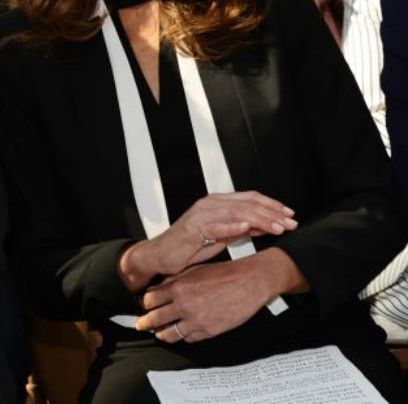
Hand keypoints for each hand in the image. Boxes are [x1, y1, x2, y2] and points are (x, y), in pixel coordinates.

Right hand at [118, 191, 295, 290]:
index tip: (290, 214)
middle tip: (291, 222)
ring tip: (277, 227)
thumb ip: (240, 229)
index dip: (272, 204)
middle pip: (247, 203)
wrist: (161, 255)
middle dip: (272, 213)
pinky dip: (232, 226)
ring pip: (236, 212)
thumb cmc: (189, 246)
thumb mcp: (221, 236)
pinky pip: (215, 226)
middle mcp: (209, 204)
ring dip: (260, 219)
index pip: (250, 198)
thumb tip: (264, 226)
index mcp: (217, 203)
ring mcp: (200, 215)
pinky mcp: (192, 229)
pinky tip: (247, 227)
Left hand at [135, 248, 303, 343]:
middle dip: (145, 323)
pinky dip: (183, 337)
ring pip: (169, 334)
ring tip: (158, 334)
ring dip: (162, 334)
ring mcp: (196, 320)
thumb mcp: (193, 270)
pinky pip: (189, 339)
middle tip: (141, 325)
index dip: (145, 304)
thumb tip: (158, 288)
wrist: (250, 282)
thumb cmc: (224, 273)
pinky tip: (181, 334)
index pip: (150, 300)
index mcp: (178, 287)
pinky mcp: (209, 331)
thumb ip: (174, 280)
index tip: (144, 306)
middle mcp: (184, 305)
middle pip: (155, 319)